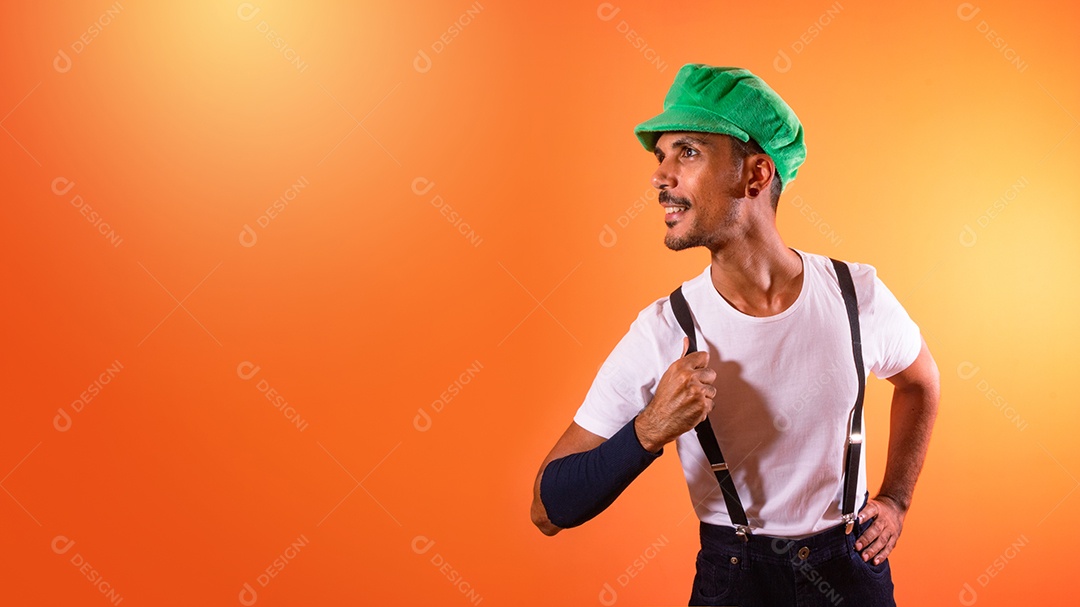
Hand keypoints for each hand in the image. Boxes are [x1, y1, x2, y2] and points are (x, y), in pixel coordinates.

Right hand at [635, 336, 716, 451]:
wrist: (658, 421)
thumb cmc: (663, 399)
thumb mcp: (670, 375)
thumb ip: (683, 358)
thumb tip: (687, 341)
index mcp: (680, 367)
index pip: (703, 356)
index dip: (701, 365)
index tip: (696, 371)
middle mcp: (689, 378)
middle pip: (711, 374)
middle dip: (704, 382)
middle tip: (691, 390)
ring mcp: (697, 392)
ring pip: (712, 390)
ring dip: (704, 397)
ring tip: (690, 401)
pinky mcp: (703, 406)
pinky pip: (711, 404)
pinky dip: (703, 408)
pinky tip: (692, 409)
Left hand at [854, 495, 905, 564]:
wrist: (895, 508)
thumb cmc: (878, 509)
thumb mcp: (869, 504)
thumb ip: (859, 510)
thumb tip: (844, 517)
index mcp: (877, 509)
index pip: (870, 511)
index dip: (864, 516)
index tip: (856, 520)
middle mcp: (884, 520)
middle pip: (876, 529)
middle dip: (866, 539)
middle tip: (857, 546)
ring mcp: (891, 530)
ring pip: (882, 541)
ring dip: (873, 550)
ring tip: (864, 557)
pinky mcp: (894, 538)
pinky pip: (889, 548)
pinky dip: (882, 556)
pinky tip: (875, 561)